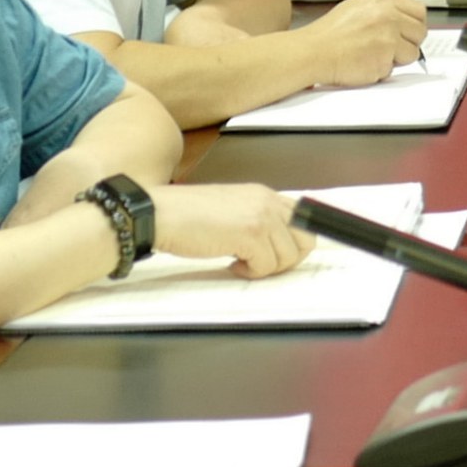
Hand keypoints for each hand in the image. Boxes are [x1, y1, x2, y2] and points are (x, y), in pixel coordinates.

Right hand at [157, 182, 312, 276]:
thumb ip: (257, 219)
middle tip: (262, 263)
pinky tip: (231, 263)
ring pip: (288, 257)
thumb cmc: (187, 215)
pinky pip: (267, 266)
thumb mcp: (232, 209)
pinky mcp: (250, 234)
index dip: (296, 243)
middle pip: (306, 239)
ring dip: (266, 267)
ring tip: (240, 261)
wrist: (160, 214)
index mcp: (263, 194)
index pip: (304, 219)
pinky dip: (250, 272)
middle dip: (288, 259)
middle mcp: (266, 201)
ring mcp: (261, 216)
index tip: (281, 255)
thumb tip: (279, 244)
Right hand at [310, 0, 428, 83]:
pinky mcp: (385, 58)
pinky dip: (382, 70)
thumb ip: (382, 11)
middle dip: (409, 42)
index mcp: (382, 2)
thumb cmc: (329, 34)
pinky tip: (365, 63)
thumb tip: (401, 19)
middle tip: (390, 47)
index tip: (409, 31)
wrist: (314, 51)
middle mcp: (388, 16)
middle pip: (420, 32)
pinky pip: (394, 68)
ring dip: (396, 58)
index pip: (418, 11)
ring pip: (412, 53)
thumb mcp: (357, 8)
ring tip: (373, 55)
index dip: (414, 24)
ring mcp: (389, 37)